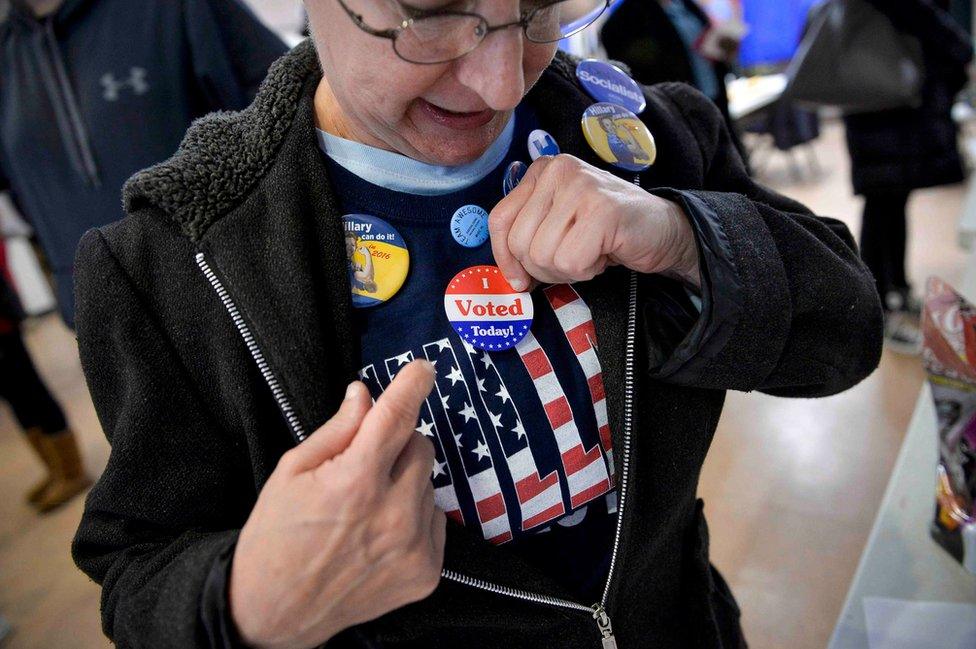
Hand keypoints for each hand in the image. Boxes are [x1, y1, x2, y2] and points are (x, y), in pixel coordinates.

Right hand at [230, 361, 444, 648]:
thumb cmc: (276, 536)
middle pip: (421, 447)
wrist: (275, 613)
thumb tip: (365, 395)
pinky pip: (435, 521)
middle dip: (396, 445)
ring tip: (367, 509)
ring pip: (429, 483)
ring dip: (405, 483)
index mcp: (355, 482)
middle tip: (365, 465)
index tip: (425, 368)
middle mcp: (393, 514)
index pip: (396, 418)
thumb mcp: (291, 473)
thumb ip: (337, 431)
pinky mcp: (427, 573)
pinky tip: (381, 534)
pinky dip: (414, 517)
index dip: (413, 386)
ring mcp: (414, 547)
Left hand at [488, 155, 700, 290]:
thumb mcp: (558, 225)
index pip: (499, 220)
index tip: (520, 279)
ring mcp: (581, 187)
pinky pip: (570, 262)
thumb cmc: (606, 231)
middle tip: (571, 260)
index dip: (504, 258)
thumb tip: (509, 278)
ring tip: (589, 253)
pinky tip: (602, 254)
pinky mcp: (602, 210)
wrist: (662, 229)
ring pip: (542, 256)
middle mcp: (558, 171)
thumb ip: (528, 238)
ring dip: (566, 270)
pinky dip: (586, 270)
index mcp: (542, 170)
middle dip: (542, 268)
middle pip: (519, 243)